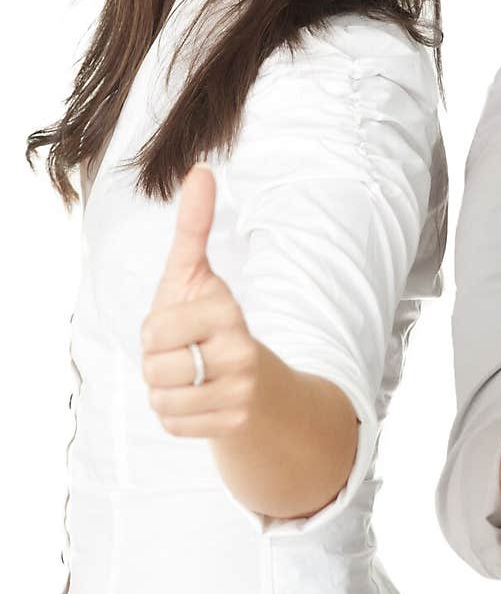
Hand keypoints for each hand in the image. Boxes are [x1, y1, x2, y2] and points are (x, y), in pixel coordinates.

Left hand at [140, 163, 258, 438]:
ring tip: (190, 377)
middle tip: (184, 353)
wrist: (253, 380)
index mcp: (227, 312)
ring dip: (164, 391)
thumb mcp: (195, 272)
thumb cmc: (209, 319)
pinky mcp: (233, 425)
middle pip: (155, 368)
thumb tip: (200, 169)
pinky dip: (175, 415)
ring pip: (161, 400)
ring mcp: (240, 392)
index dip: (154, 331)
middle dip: (157, 363)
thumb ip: (194, 225)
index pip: (154, 331)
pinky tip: (198, 401)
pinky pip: (172, 423)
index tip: (179, 326)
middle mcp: (240, 353)